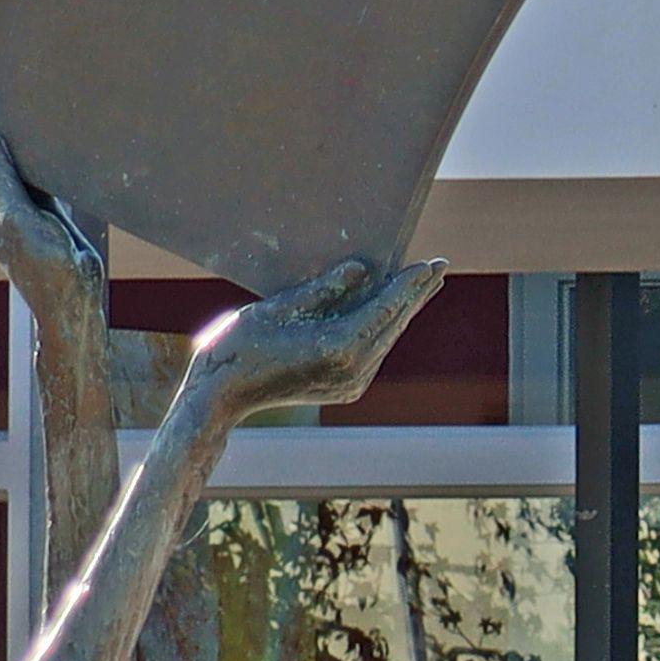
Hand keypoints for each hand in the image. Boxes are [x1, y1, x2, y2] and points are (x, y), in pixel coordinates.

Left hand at [0, 129, 110, 331]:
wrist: (73, 296)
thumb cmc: (40, 262)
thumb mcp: (14, 213)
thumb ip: (0, 176)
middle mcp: (1, 215)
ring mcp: (27, 217)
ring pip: (10, 179)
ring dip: (3, 158)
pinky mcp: (53, 219)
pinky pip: (39, 187)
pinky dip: (35, 170)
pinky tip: (37, 160)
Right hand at [190, 256, 442, 420]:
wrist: (220, 396)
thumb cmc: (241, 346)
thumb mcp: (278, 307)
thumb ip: (324, 288)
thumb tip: (363, 269)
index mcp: (339, 347)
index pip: (386, 309)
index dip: (409, 284)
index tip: (431, 264)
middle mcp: (353, 370)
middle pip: (394, 324)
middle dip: (415, 295)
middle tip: (439, 267)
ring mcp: (352, 383)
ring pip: (386, 339)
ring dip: (402, 311)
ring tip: (421, 284)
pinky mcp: (346, 388)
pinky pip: (373, 351)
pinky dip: (383, 327)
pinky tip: (390, 309)